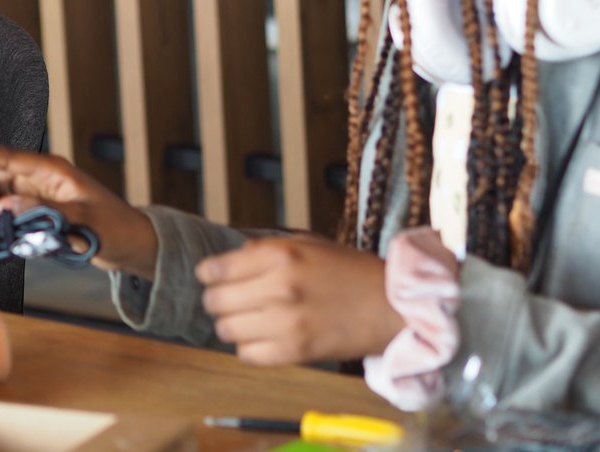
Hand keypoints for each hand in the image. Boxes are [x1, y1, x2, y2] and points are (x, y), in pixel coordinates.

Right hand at [0, 147, 157, 277]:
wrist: (129, 244)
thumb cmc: (114, 226)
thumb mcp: (82, 220)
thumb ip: (41, 211)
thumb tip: (4, 206)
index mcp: (50, 169)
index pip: (5, 158)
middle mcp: (38, 177)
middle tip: (3, 220)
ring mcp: (36, 194)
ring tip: (25, 232)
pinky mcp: (35, 210)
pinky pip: (8, 213)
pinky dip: (8, 224)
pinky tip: (29, 236)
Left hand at [197, 236, 403, 365]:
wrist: (391, 307)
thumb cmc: (350, 272)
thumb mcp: (308, 244)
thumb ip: (266, 249)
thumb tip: (231, 258)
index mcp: (281, 255)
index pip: (217, 269)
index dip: (208, 274)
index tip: (209, 277)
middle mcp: (279, 287)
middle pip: (216, 301)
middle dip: (216, 299)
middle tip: (226, 299)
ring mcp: (286, 322)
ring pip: (227, 329)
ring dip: (230, 325)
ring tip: (244, 320)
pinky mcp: (296, 352)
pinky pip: (247, 354)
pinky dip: (247, 347)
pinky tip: (259, 338)